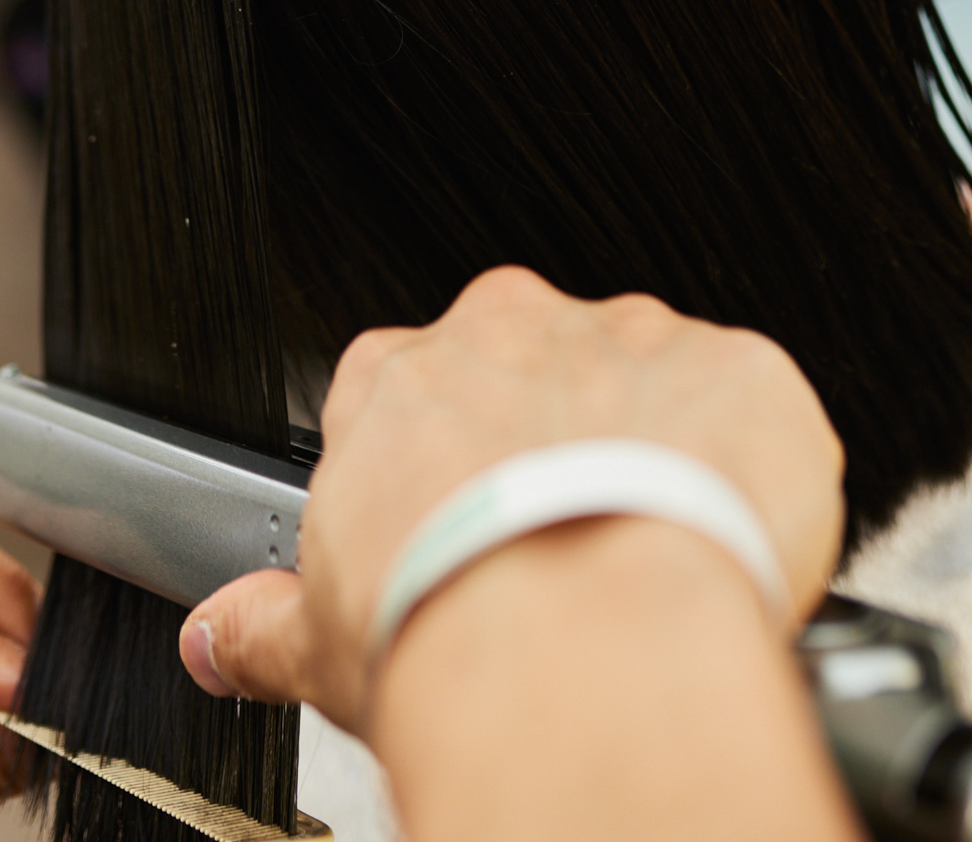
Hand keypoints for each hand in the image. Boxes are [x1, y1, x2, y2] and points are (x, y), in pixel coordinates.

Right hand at [180, 268, 843, 734]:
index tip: (473, 535)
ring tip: (657, 566)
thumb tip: (217, 640)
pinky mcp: (742, 370)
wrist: (580, 634)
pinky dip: (754, 472)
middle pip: (543, 380)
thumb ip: (263, 624)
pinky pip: (755, 410)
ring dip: (661, 459)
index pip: (424, 401)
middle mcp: (515, 330)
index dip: (453, 475)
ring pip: (655, 391)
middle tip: (569, 558)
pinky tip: (734, 543)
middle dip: (559, 453)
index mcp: (403, 377)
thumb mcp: (322, 642)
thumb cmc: (449, 622)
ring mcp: (633, 338)